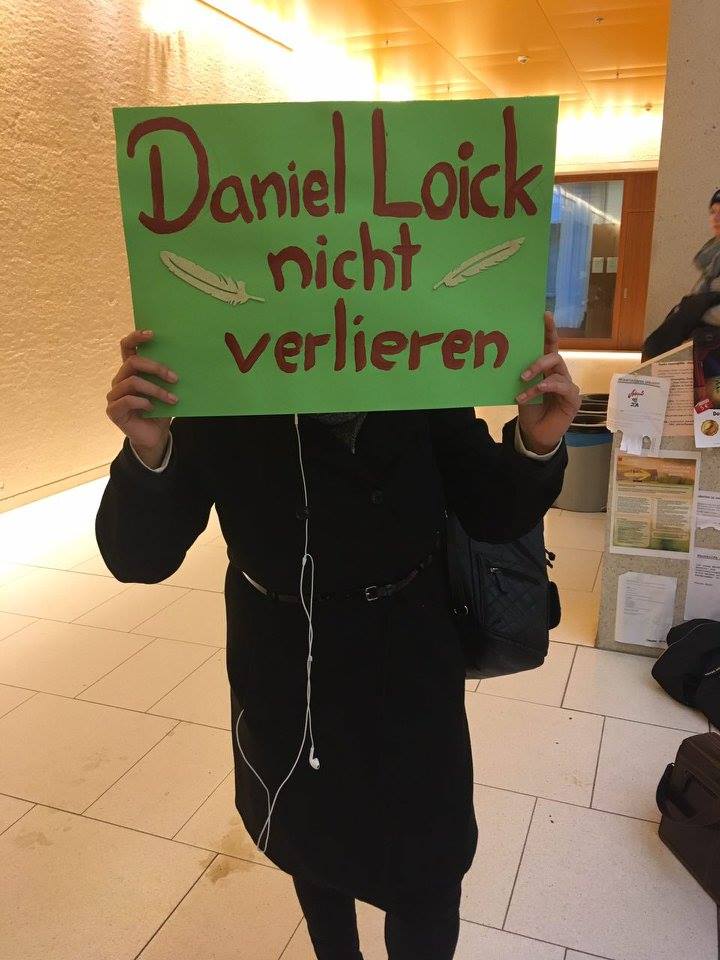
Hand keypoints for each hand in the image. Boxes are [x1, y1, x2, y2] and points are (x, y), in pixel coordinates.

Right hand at [105, 330, 178, 464]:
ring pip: (133, 382)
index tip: (152, 334)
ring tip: (172, 399)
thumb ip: (167, 376)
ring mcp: (114, 395)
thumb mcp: (166, 391)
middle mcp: (120, 380)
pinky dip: (144, 403)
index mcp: (131, 371)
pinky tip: (153, 409)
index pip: (127, 347)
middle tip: (175, 378)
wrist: (155, 437)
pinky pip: (127, 400)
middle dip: (156, 368)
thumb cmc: (161, 411)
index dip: (136, 337)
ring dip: (156, 390)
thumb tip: (184, 359)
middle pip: (133, 362)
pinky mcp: (113, 410)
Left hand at [515, 312, 580, 454]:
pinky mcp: (573, 399)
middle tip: (523, 372)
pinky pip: (562, 387)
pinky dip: (546, 387)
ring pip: (558, 370)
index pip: (550, 345)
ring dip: (539, 375)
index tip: (544, 315)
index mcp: (547, 368)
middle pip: (555, 356)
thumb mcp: (521, 388)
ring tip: (523, 384)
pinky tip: (535, 391)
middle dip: (539, 360)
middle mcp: (559, 374)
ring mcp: (568, 386)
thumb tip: (507, 357)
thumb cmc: (529, 409)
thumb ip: (522, 374)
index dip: (549, 330)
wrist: (534, 433)